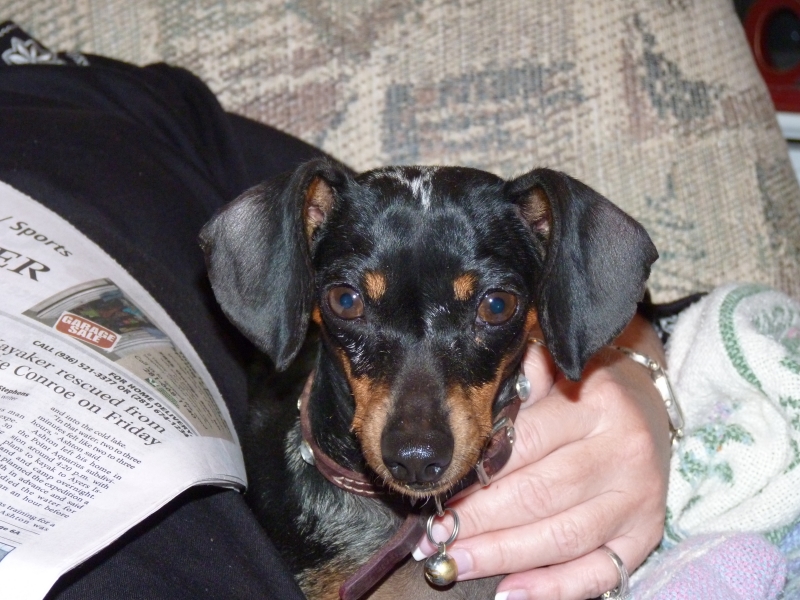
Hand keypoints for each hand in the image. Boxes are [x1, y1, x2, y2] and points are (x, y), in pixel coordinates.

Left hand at [414, 315, 671, 599]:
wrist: (647, 402)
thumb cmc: (585, 387)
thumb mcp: (553, 369)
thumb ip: (515, 383)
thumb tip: (463, 415)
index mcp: (597, 404)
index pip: (525, 443)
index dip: (476, 471)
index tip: (438, 492)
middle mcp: (623, 452)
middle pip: (539, 495)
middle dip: (479, 520)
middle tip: (435, 536)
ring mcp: (638, 498)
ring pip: (563, 538)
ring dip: (502, 555)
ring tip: (455, 562)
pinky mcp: (645, 534)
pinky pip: (598, 572)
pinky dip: (553, 588)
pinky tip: (510, 591)